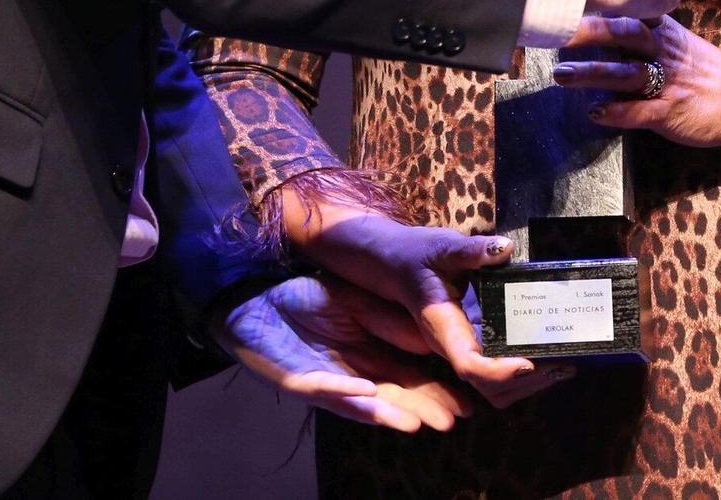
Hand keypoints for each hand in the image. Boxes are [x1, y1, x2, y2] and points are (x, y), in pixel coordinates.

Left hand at [210, 274, 475, 431]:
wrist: (252, 297)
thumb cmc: (302, 299)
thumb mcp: (355, 302)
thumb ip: (387, 318)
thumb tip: (429, 331)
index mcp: (368, 354)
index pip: (409, 377)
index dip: (437, 389)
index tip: (468, 398)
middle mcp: (351, 375)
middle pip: (393, 398)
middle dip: (422, 409)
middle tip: (453, 420)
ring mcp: (325, 381)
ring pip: (363, 404)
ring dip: (390, 413)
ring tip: (420, 423)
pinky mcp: (298, 381)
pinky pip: (324, 389)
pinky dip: (346, 392)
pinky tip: (369, 393)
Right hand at [291, 208, 572, 408]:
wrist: (393, 264)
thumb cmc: (416, 254)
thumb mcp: (441, 246)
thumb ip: (471, 250)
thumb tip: (504, 248)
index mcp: (441, 327)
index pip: (469, 364)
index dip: (500, 371)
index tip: (530, 362)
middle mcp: (450, 348)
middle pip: (487, 388)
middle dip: (526, 383)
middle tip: (562, 364)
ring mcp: (458, 351)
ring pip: (491, 390)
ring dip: (527, 386)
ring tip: (562, 366)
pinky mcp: (467, 348)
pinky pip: (493, 377)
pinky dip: (520, 377)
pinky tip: (545, 358)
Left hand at [551, 13, 720, 147]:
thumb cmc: (705, 71)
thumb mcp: (678, 41)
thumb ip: (644, 32)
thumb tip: (600, 23)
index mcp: (664, 31)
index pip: (628, 12)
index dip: (597, 6)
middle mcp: (662, 51)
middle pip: (624, 34)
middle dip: (588, 32)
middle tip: (555, 30)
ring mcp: (666, 82)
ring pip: (625, 73)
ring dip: (591, 73)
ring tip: (561, 73)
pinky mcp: (669, 112)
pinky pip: (639, 111)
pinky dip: (616, 111)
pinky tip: (594, 112)